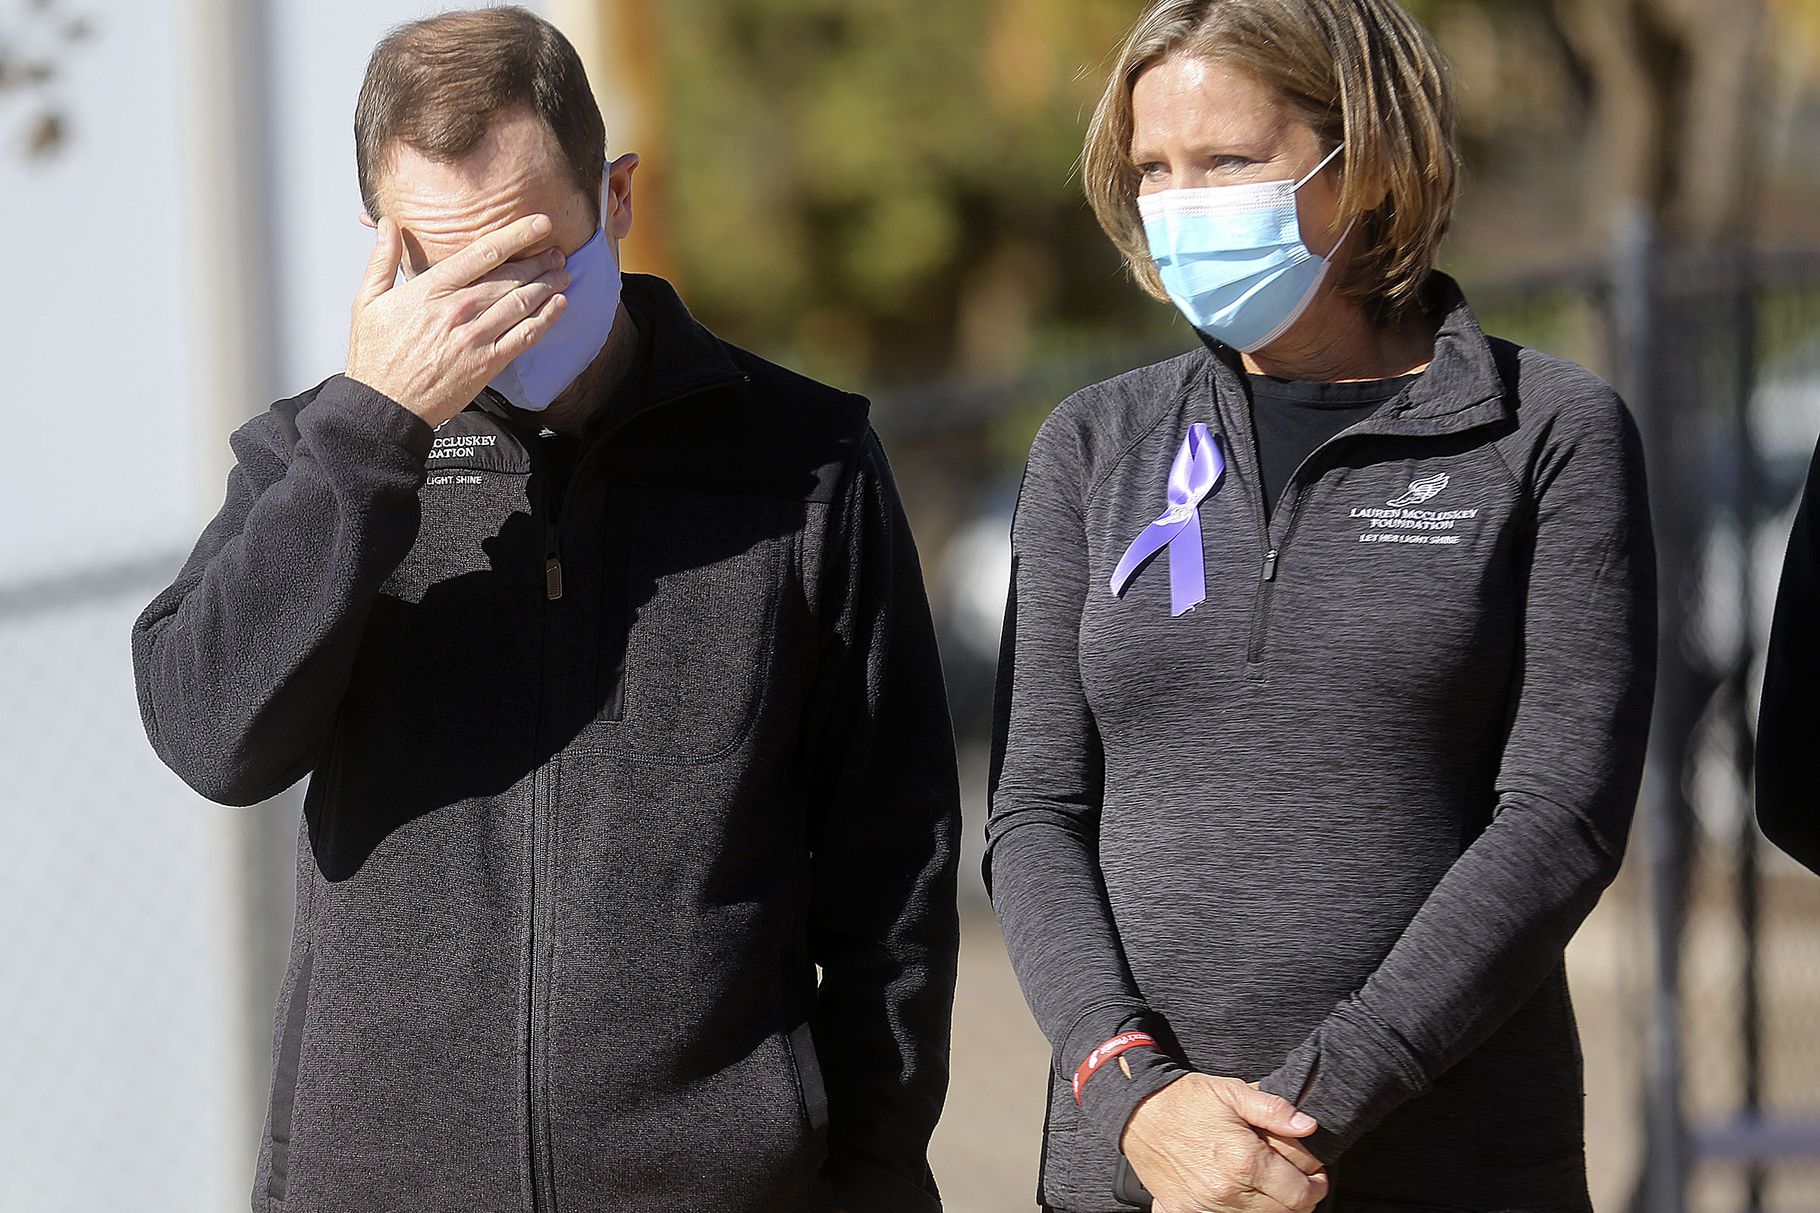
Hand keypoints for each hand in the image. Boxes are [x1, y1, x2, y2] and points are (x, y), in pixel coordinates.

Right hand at [345, 213, 570, 428]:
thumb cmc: (375, 355)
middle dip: (537, 262)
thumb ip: (382, 260)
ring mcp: (474, 338)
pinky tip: (559, 305)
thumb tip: (387, 223)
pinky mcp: (487, 363)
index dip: (516, 236)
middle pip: (509, 278)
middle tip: (557, 251)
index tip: (538, 223)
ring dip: (547, 286)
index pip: (482, 253)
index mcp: (430, 290)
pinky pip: (524, 337)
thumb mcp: (367, 301)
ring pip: (521, 304)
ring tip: (562, 272)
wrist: (384, 406)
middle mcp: (457, 311)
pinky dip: (545, 319)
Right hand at [1121, 1074, 1328, 1212]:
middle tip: (1290, 1176)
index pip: (1300, 1193)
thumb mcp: (1232, 1092)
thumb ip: (1274, 1109)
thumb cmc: (1184, 1099)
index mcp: (1244, 1160)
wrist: (1137, 1110)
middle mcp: (1226, 1190)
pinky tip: (1233, 1190)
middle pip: (1283, 1212)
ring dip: (1266, 1204)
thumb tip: (1308, 1125)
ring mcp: (1204, 1206)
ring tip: (1260, 1180)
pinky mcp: (1185, 1211)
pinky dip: (1235, 1209)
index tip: (1314, 1176)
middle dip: (1294, 1195)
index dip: (1315, 1184)